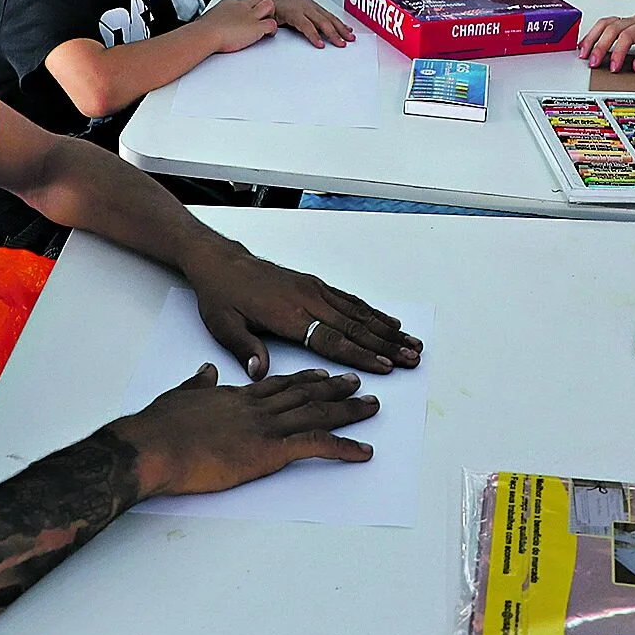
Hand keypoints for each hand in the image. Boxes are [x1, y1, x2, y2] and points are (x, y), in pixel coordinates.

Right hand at [110, 364, 379, 498]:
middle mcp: (258, 407)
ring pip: (318, 414)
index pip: (278, 384)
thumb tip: (206, 371)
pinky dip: (344, 448)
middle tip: (357, 382)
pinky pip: (317, 447)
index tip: (322, 374)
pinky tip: (364, 451)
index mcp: (237, 396)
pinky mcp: (270, 450)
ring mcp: (266, 427)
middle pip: (305, 394)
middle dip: (334, 389)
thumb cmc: (160, 427)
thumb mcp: (179, 396)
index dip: (304, 379)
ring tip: (372, 406)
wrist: (154, 445)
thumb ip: (197, 384)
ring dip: (349, 411)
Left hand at [181, 238, 423, 376]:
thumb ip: (245, 349)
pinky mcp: (315, 285)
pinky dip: (373, 312)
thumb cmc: (221, 296)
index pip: (332, 340)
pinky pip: (350, 301)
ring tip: (412, 343)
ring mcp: (314, 290)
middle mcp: (307, 300)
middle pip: (355, 327)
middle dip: (387, 344)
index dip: (360, 355)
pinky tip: (388, 322)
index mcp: (287, 315)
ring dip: (387, 329)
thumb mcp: (223, 326)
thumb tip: (259, 373)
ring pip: (358, 313)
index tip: (384, 366)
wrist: (221, 262)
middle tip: (413, 357)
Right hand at [201, 0, 277, 51]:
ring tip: (265, 25)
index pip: (244, 1)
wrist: (206, 34)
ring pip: (269, 5)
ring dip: (271, 15)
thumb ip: (212, 21)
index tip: (245, 18)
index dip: (247, 9)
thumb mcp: (206, 20)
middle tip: (259, 19)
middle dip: (261, 7)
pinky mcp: (257, 27)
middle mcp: (242, 7)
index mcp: (230, 4)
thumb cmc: (203, 30)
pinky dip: (273, 30)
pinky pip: (272, 24)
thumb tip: (205, 26)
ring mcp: (251, 16)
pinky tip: (267, 35)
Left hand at [269, 0, 353, 47]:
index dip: (313, 35)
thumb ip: (271, 24)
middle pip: (322, 22)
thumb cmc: (276, 2)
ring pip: (330, 18)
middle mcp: (307, 9)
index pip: (306, 25)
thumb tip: (270, 31)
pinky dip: (341, 23)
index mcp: (294, 12)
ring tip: (350, 38)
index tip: (321, 45)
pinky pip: (331, 16)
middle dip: (333, 33)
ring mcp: (315, 8)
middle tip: (342, 44)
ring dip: (341, 29)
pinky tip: (348, 30)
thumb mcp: (270, 14)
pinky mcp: (319, 8)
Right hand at [577, 11, 634, 71]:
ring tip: (584, 52)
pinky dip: (597, 33)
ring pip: (607, 23)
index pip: (627, 35)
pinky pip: (609, 24)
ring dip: (593, 37)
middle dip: (600, 45)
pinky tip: (589, 43)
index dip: (617, 51)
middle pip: (612, 27)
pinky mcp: (630, 24)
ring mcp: (634, 20)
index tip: (613, 67)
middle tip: (592, 62)